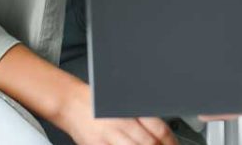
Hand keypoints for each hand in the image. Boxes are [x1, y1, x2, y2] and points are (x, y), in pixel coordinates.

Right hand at [56, 80, 177, 144]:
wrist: (70, 103)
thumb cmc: (97, 101)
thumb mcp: (122, 100)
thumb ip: (140, 114)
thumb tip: (161, 131)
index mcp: (129, 109)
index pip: (158, 128)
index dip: (170, 141)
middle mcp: (119, 124)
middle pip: (149, 143)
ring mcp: (107, 138)